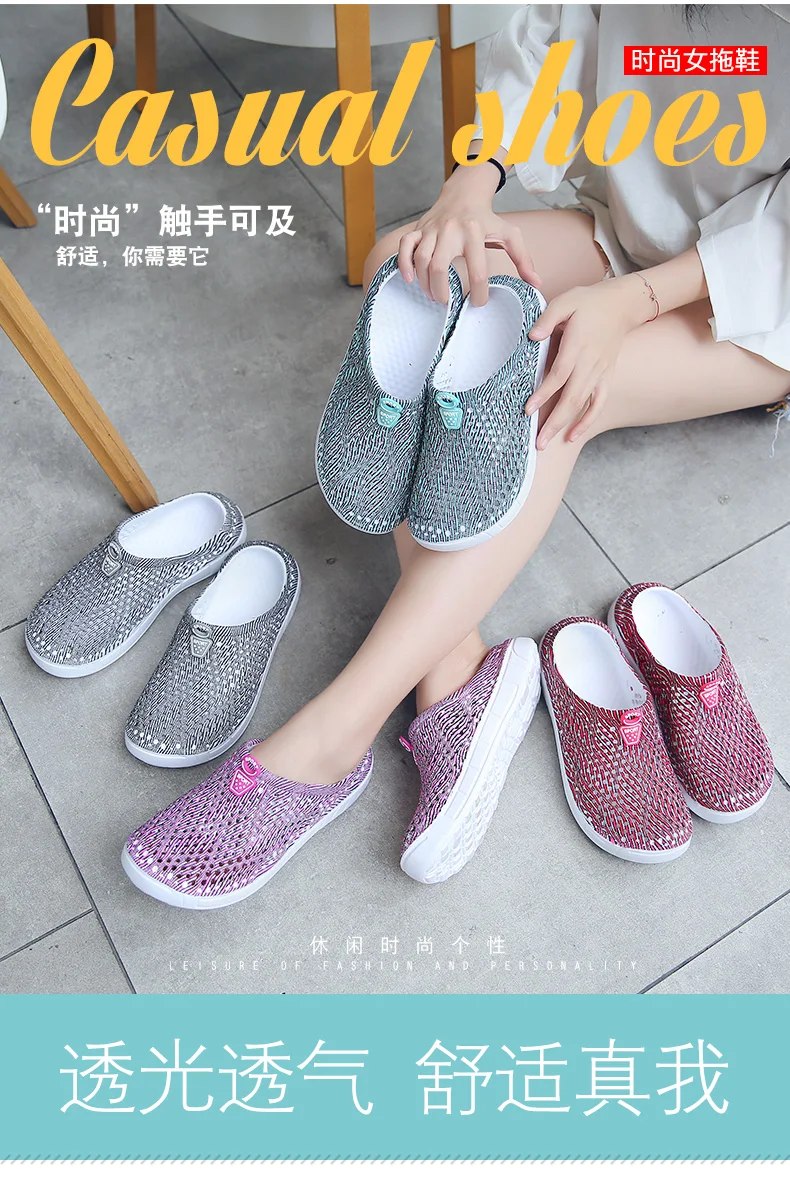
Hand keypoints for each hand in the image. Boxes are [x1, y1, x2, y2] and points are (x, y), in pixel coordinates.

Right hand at [397, 163, 540, 306]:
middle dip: (441, 291)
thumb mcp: (509, 234)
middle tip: (447, 303)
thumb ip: (523, 259)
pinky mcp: (419, 229)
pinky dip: (404, 263)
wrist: (464, 193)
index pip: (476, 269)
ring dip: (425, 283)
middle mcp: (451, 230)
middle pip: (439, 266)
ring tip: (433, 295)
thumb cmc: (487, 218)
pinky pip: (404, 246)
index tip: (478, 302)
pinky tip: (410, 279)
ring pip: (421, 260)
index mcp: (474, 232)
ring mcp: (432, 229)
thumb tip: (536, 284)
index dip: (477, 292)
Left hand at [526, 277, 654, 448]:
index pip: (559, 375)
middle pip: (571, 398)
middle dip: (553, 422)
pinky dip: (588, 420)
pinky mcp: (607, 376)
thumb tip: (532, 336)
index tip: (528, 409)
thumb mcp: (566, 301)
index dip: (544, 393)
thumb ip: (547, 318)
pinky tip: (573, 434)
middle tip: (537, 442)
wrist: (623, 305)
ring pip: (582, 404)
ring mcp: (601, 371)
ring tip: (548, 443)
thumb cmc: (589, 302)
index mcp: (578, 344)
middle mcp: (590, 362)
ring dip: (565, 425)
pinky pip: (599, 402)